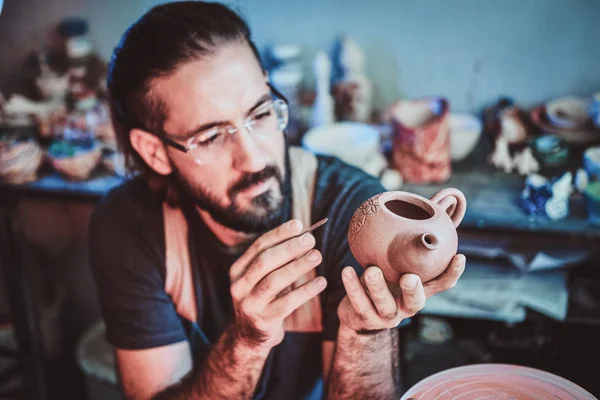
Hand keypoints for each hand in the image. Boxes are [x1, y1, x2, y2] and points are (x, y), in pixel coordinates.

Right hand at [228, 219, 326, 349]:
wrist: (250, 336)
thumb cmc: (263, 298)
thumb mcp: (262, 278)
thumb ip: (276, 259)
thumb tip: (303, 233)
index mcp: (238, 270)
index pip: (259, 246)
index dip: (279, 234)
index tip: (299, 224)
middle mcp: (239, 285)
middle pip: (265, 261)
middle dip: (289, 248)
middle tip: (310, 239)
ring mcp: (249, 304)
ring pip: (275, 281)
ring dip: (298, 266)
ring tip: (317, 256)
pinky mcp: (263, 320)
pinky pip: (287, 303)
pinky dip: (306, 291)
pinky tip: (321, 282)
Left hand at [337, 254, 465, 332]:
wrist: (357, 313)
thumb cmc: (383, 280)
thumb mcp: (396, 264)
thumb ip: (410, 243)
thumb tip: (438, 203)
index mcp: (419, 290)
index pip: (441, 284)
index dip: (452, 273)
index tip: (459, 257)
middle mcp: (406, 306)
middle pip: (415, 302)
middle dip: (413, 290)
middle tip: (408, 277)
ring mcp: (387, 316)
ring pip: (384, 305)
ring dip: (377, 287)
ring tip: (370, 270)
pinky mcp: (366, 319)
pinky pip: (359, 304)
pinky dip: (353, 288)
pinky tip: (347, 271)